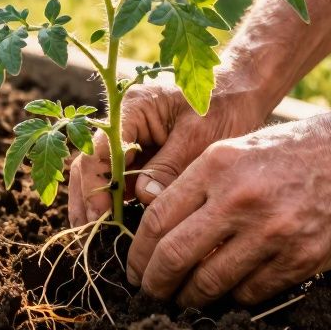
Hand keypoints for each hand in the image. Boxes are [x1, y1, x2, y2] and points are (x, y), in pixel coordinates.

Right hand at [66, 70, 271, 226]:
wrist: (243, 91)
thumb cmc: (223, 106)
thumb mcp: (200, 137)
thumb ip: (170, 167)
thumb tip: (144, 199)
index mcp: (133, 108)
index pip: (100, 150)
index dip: (96, 186)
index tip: (101, 217)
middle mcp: (124, 122)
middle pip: (90, 164)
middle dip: (87, 200)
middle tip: (89, 235)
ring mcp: (130, 140)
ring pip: (100, 175)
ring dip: (96, 204)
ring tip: (96, 238)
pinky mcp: (142, 155)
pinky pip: (121, 181)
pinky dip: (116, 204)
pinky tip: (118, 230)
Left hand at [125, 105, 330, 306]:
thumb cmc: (301, 147)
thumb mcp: (241, 148)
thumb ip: (201, 183)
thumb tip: (158, 225)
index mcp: (217, 164)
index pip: (156, 220)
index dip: (138, 254)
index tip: (136, 269)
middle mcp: (239, 197)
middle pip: (174, 257)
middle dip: (155, 284)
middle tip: (150, 293)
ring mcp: (272, 231)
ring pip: (209, 282)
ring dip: (191, 297)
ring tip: (185, 298)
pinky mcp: (301, 257)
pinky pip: (250, 292)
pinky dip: (234, 297)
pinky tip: (230, 291)